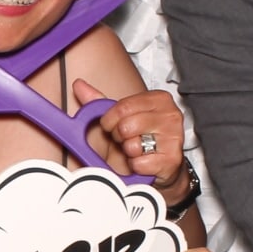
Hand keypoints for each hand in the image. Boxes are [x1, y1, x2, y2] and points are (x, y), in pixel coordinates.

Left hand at [75, 78, 188, 201]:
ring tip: (137, 150)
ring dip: (129, 152)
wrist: (160, 166)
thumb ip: (98, 101)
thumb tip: (78, 85)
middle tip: (127, 139)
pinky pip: (140, 163)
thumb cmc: (140, 138)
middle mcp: (170, 115)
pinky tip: (144, 162)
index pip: (122, 107)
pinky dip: (136, 167)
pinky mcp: (172, 159)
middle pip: (126, 126)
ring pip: (133, 145)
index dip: (110, 121)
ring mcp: (174, 137)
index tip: (112, 126)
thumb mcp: (119, 117)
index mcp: (158, 99)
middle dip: (120, 137)